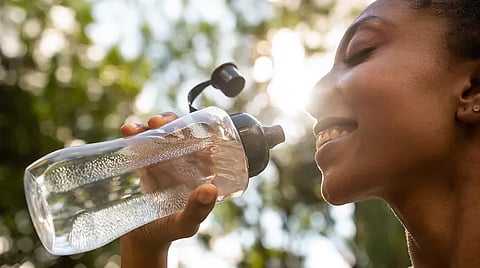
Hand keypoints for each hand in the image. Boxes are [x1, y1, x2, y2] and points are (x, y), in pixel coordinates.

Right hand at [120, 112, 217, 267]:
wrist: (142, 240)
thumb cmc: (169, 233)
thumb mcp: (185, 224)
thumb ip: (197, 210)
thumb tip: (211, 189)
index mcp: (201, 173)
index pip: (204, 144)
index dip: (197, 131)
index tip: (185, 127)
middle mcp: (185, 164)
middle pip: (181, 134)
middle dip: (171, 122)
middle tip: (158, 123)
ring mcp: (165, 162)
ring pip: (161, 135)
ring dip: (151, 126)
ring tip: (138, 128)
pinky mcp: (146, 164)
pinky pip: (143, 144)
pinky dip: (135, 135)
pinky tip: (127, 131)